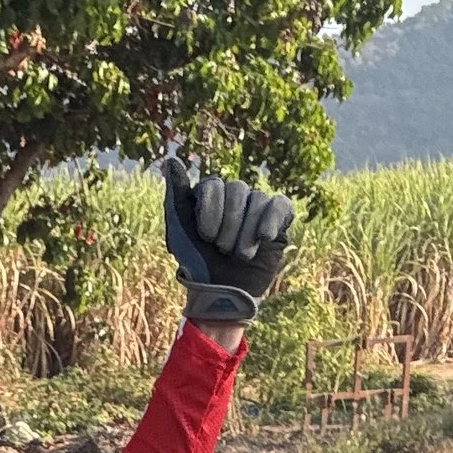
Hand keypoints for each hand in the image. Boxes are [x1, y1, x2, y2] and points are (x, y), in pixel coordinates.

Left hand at [164, 159, 294, 325]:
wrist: (222, 291)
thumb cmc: (197, 260)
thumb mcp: (180, 229)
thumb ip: (176, 195)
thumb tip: (171, 160)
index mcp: (211, 194)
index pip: (214, 184)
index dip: (210, 210)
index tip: (206, 237)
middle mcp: (235, 196)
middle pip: (237, 188)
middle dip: (229, 224)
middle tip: (222, 249)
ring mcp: (257, 206)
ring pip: (258, 199)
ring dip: (247, 232)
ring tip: (240, 255)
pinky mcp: (278, 220)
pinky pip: (281, 205)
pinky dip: (271, 220)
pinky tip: (265, 237)